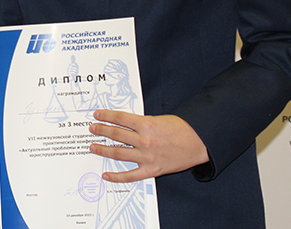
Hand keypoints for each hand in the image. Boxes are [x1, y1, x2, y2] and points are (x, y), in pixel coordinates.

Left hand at [88, 110, 208, 181]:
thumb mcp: (157, 119)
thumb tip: (123, 122)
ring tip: (93, 146)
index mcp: (146, 124)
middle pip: (116, 134)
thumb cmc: (180, 128)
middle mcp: (144, 140)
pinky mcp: (152, 169)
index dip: (106, 115)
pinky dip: (117, 176)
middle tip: (91, 128)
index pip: (120, 118)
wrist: (198, 143)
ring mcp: (147, 156)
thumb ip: (140, 122)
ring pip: (119, 153)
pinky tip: (106, 174)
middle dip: (102, 130)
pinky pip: (131, 175)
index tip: (96, 114)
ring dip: (104, 150)